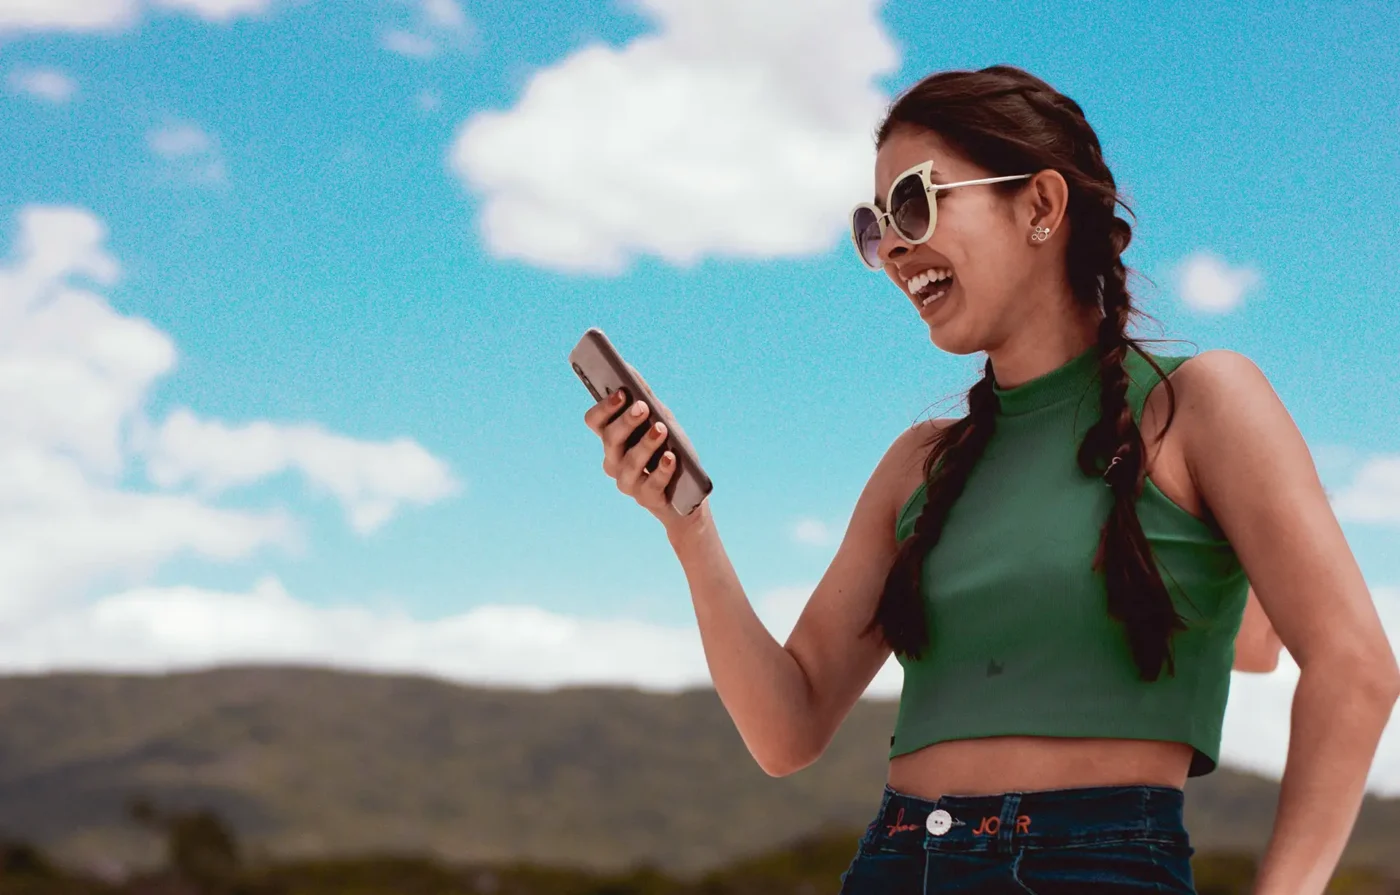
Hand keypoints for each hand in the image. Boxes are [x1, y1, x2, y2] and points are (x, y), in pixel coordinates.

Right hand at [584, 388, 692, 528]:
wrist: (689, 492)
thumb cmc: (670, 451)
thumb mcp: (662, 420)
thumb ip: (646, 397)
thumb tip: (629, 369)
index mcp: (612, 439)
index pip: (595, 421)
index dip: (604, 407)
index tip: (622, 392)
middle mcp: (614, 461)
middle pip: (610, 439)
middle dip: (626, 422)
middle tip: (642, 407)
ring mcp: (628, 483)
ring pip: (629, 463)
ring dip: (646, 444)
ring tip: (661, 429)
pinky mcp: (647, 499)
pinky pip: (651, 485)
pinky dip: (662, 470)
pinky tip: (671, 458)